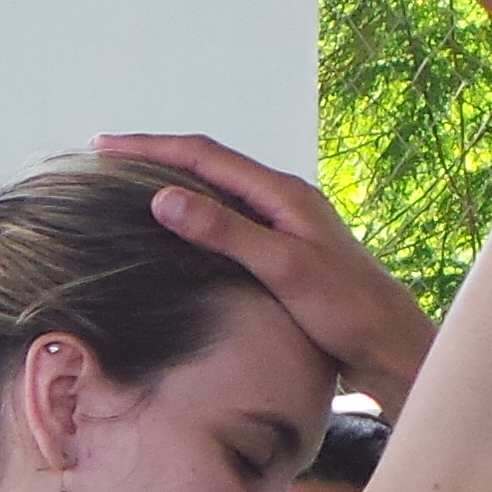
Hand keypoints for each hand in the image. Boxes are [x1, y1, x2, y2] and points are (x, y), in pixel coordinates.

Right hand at [103, 134, 435, 407]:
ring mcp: (286, 221)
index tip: (103, 148)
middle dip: (155, 156)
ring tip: (131, 183)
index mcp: (281, 193)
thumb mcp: (281, 268)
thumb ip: (224, 231)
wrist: (389, 343)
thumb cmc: (343, 309)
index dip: (150, 148)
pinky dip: (196, 209)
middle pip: (208, 163)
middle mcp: (284, 198)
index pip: (203, 155)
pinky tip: (180, 225)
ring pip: (219, 188)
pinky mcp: (286, 247)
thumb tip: (163, 198)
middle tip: (105, 159)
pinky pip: (230, 214)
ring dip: (175, 179)